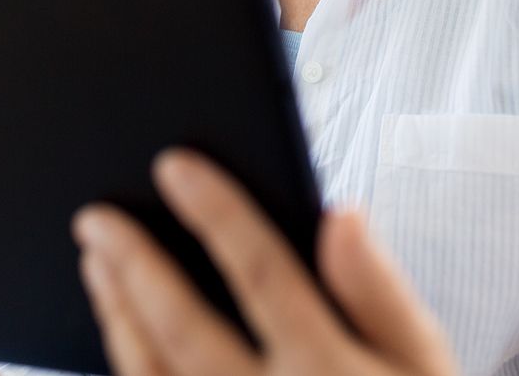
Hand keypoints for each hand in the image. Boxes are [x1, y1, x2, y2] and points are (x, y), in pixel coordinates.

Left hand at [71, 150, 456, 375]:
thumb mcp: (423, 363)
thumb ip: (382, 292)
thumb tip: (342, 212)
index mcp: (330, 370)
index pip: (265, 275)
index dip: (217, 214)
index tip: (172, 164)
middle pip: (185, 329)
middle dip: (136, 264)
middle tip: (95, 215)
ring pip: (151, 375)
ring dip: (117, 314)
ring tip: (95, 259)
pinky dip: (126, 360)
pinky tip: (117, 326)